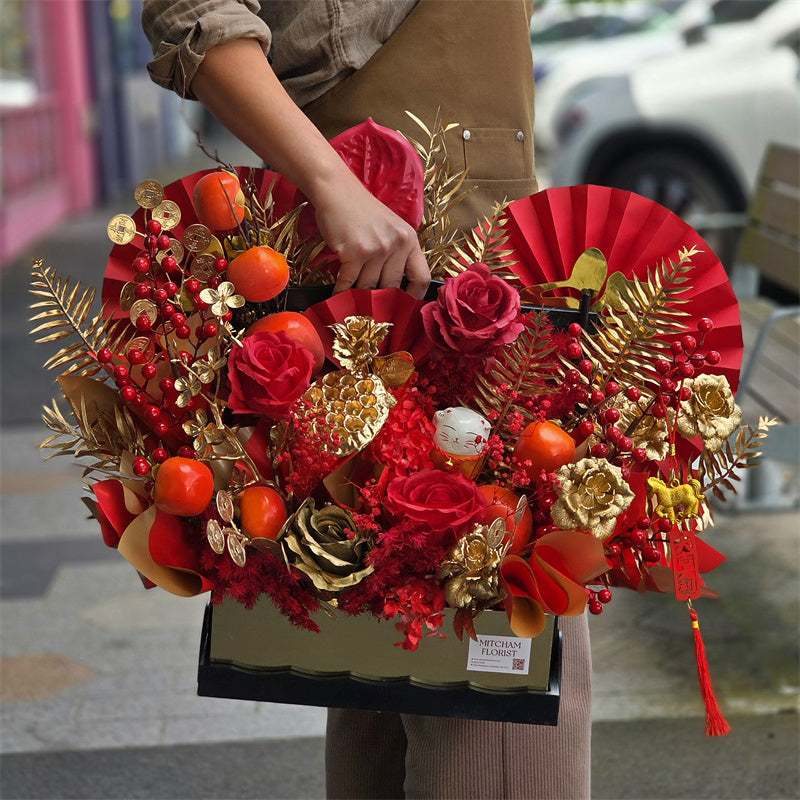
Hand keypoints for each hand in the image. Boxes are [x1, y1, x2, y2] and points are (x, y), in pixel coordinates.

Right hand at [313, 175, 429, 298]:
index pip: (422, 277)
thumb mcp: (391, 228)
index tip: (405, 308)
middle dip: (379, 297)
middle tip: (371, 307)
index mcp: (409, 240)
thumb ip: (397, 254)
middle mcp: (396, 244)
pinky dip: (341, 291)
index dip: (414, 298)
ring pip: (369, 286)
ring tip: (351, 298)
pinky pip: (349, 282)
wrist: (337, 191)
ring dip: (358, 293)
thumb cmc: (362, 212)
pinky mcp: (354, 252)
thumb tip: (394, 289)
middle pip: (392, 286)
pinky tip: (337, 295)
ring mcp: (376, 249)